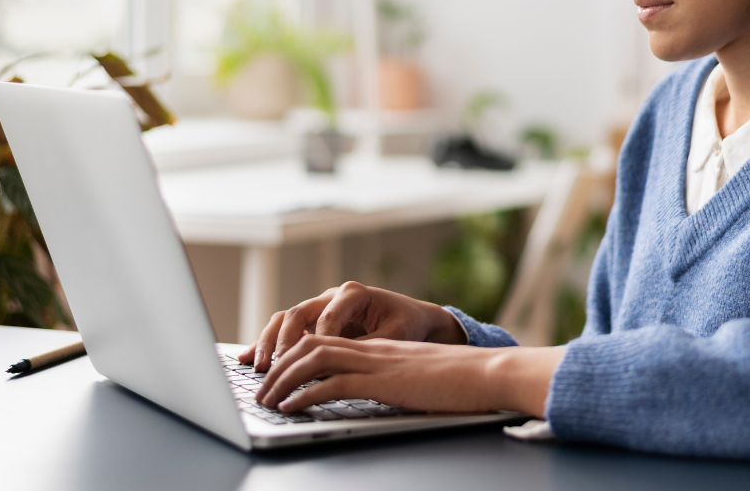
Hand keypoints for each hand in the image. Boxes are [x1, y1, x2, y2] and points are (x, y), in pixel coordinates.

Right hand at [237, 282, 465, 371]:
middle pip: (298, 313)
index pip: (329, 316)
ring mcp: (319, 308)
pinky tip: (246, 359)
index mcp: (353, 293)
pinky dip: (265, 343)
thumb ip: (366, 346)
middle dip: (284, 340)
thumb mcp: (393, 336)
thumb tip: (341, 365)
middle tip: (273, 364)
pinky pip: (284, 330)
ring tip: (258, 366)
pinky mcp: (312, 323)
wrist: (411, 318)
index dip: (319, 340)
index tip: (312, 363)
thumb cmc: (405, 324)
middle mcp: (331, 296)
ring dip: (269, 342)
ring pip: (285, 320)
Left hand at [253, 334, 563, 417]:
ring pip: (314, 359)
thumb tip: (373, 395)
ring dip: (283, 379)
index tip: (276, 374)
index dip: (295, 355)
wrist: (489, 373)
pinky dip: (305, 395)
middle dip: (279, 366)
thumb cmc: (461, 381)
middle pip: (311, 344)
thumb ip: (391, 380)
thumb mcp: (417, 378)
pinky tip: (290, 408)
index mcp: (380, 347)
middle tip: (260, 389)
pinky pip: (333, 383)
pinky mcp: (384, 381)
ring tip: (266, 399)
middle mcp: (373, 349)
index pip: (325, 341)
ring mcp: (377, 362)